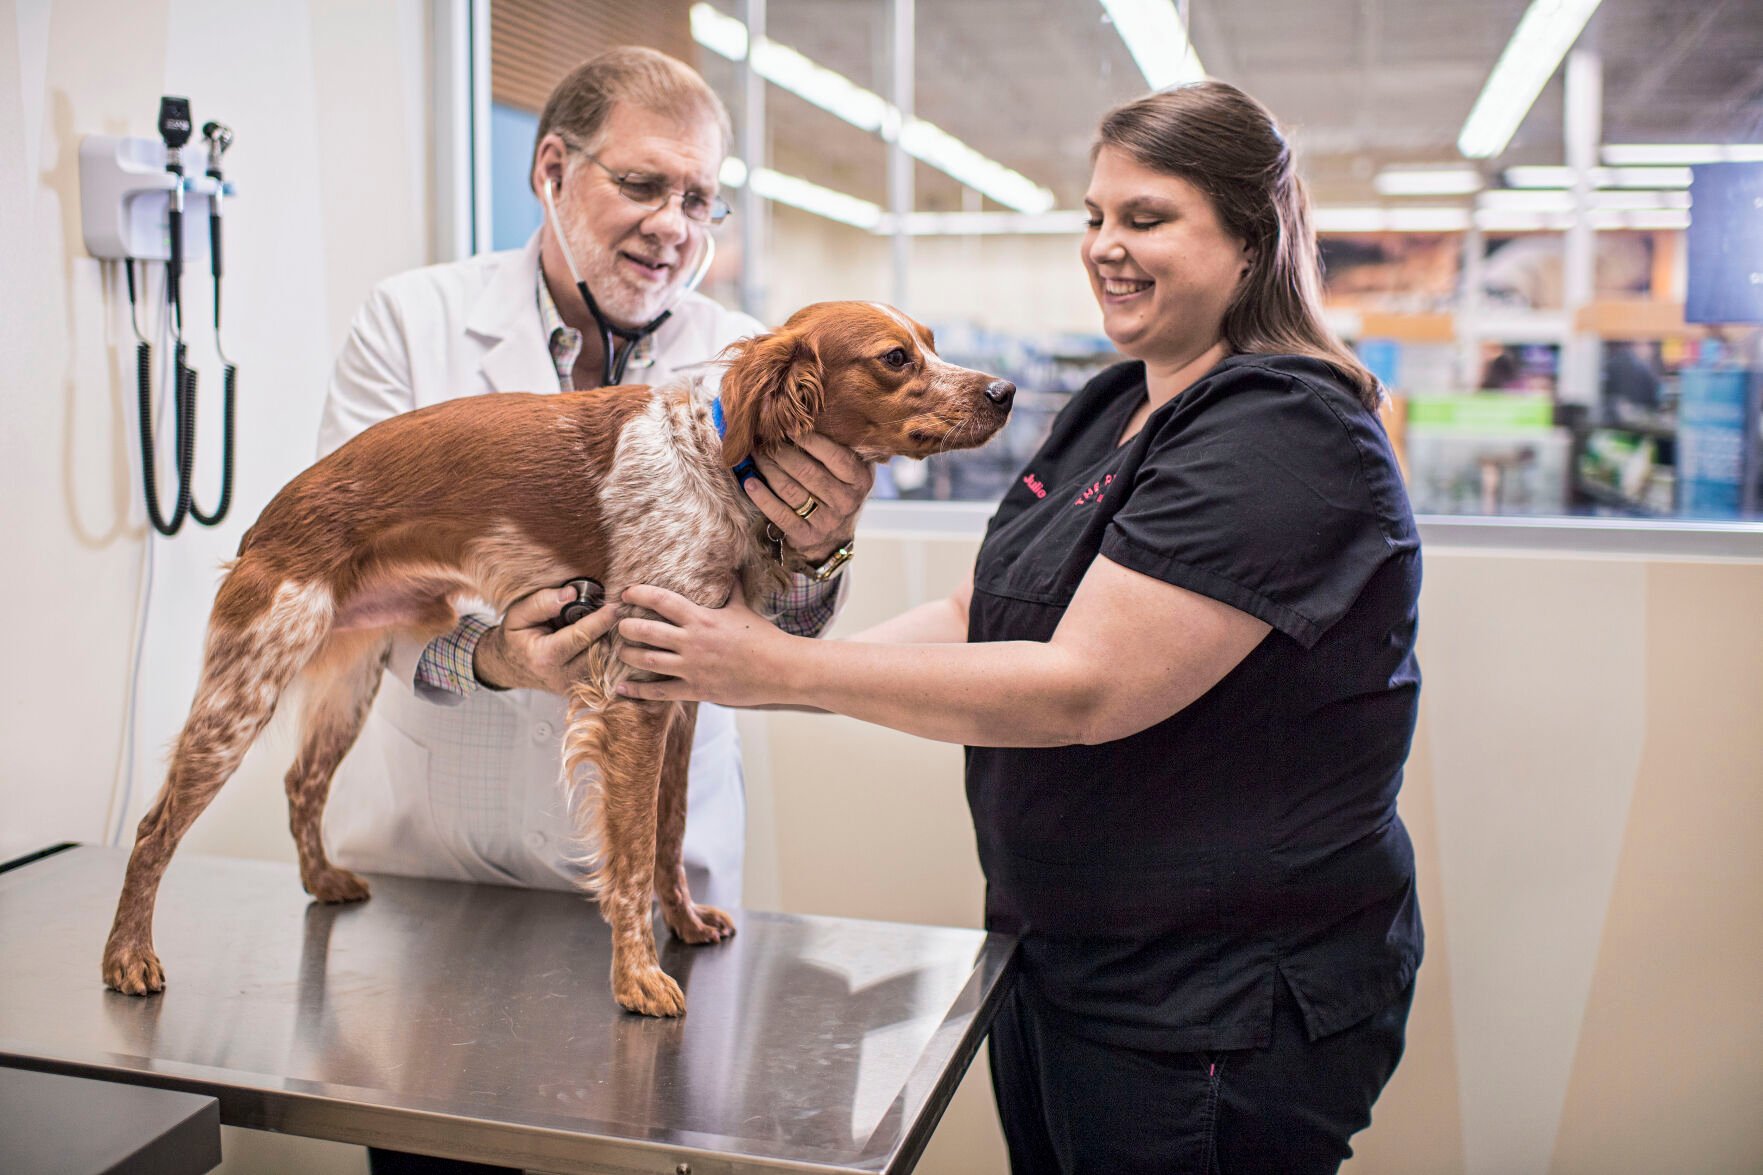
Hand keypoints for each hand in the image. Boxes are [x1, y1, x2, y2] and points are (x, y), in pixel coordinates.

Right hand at [474, 584, 618, 693]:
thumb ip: (542, 602)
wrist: (510, 667)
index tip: (615, 607)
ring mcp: (575, 686)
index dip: (600, 620)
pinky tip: (596, 639)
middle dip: (605, 629)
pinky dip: (604, 651)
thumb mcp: (518, 614)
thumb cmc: (516, 638)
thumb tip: (571, 594)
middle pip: (599, 649)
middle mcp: (563, 676)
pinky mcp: (583, 689)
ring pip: (605, 660)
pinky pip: (604, 668)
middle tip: (605, 612)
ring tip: (597, 626)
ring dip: (606, 640)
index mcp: (545, 658)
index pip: (581, 637)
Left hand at [614, 584, 793, 706]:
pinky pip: (660, 691)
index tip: (625, 593)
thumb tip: (732, 569)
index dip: (640, 594)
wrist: (780, 669)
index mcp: (702, 618)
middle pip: (647, 630)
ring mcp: (692, 667)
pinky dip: (638, 690)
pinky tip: (621, 687)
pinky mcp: (696, 690)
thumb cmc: (764, 638)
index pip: (663, 600)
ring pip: (647, 660)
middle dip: (626, 626)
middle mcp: (692, 641)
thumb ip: (733, 590)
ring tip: (619, 651)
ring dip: (628, 654)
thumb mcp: (744, 609)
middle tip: (617, 624)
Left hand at [745, 433, 872, 563]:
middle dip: (781, 452)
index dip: (809, 440)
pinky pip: (780, 515)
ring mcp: (827, 522)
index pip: (834, 456)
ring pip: (791, 490)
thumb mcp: (850, 468)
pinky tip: (749, 482)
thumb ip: (840, 445)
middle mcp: (846, 502)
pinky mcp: (806, 536)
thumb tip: (806, 414)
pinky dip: (762, 497)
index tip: (786, 425)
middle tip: (763, 438)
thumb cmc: (838, 488)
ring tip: (755, 453)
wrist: (834, 534)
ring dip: (768, 469)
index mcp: (860, 480)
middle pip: (808, 472)